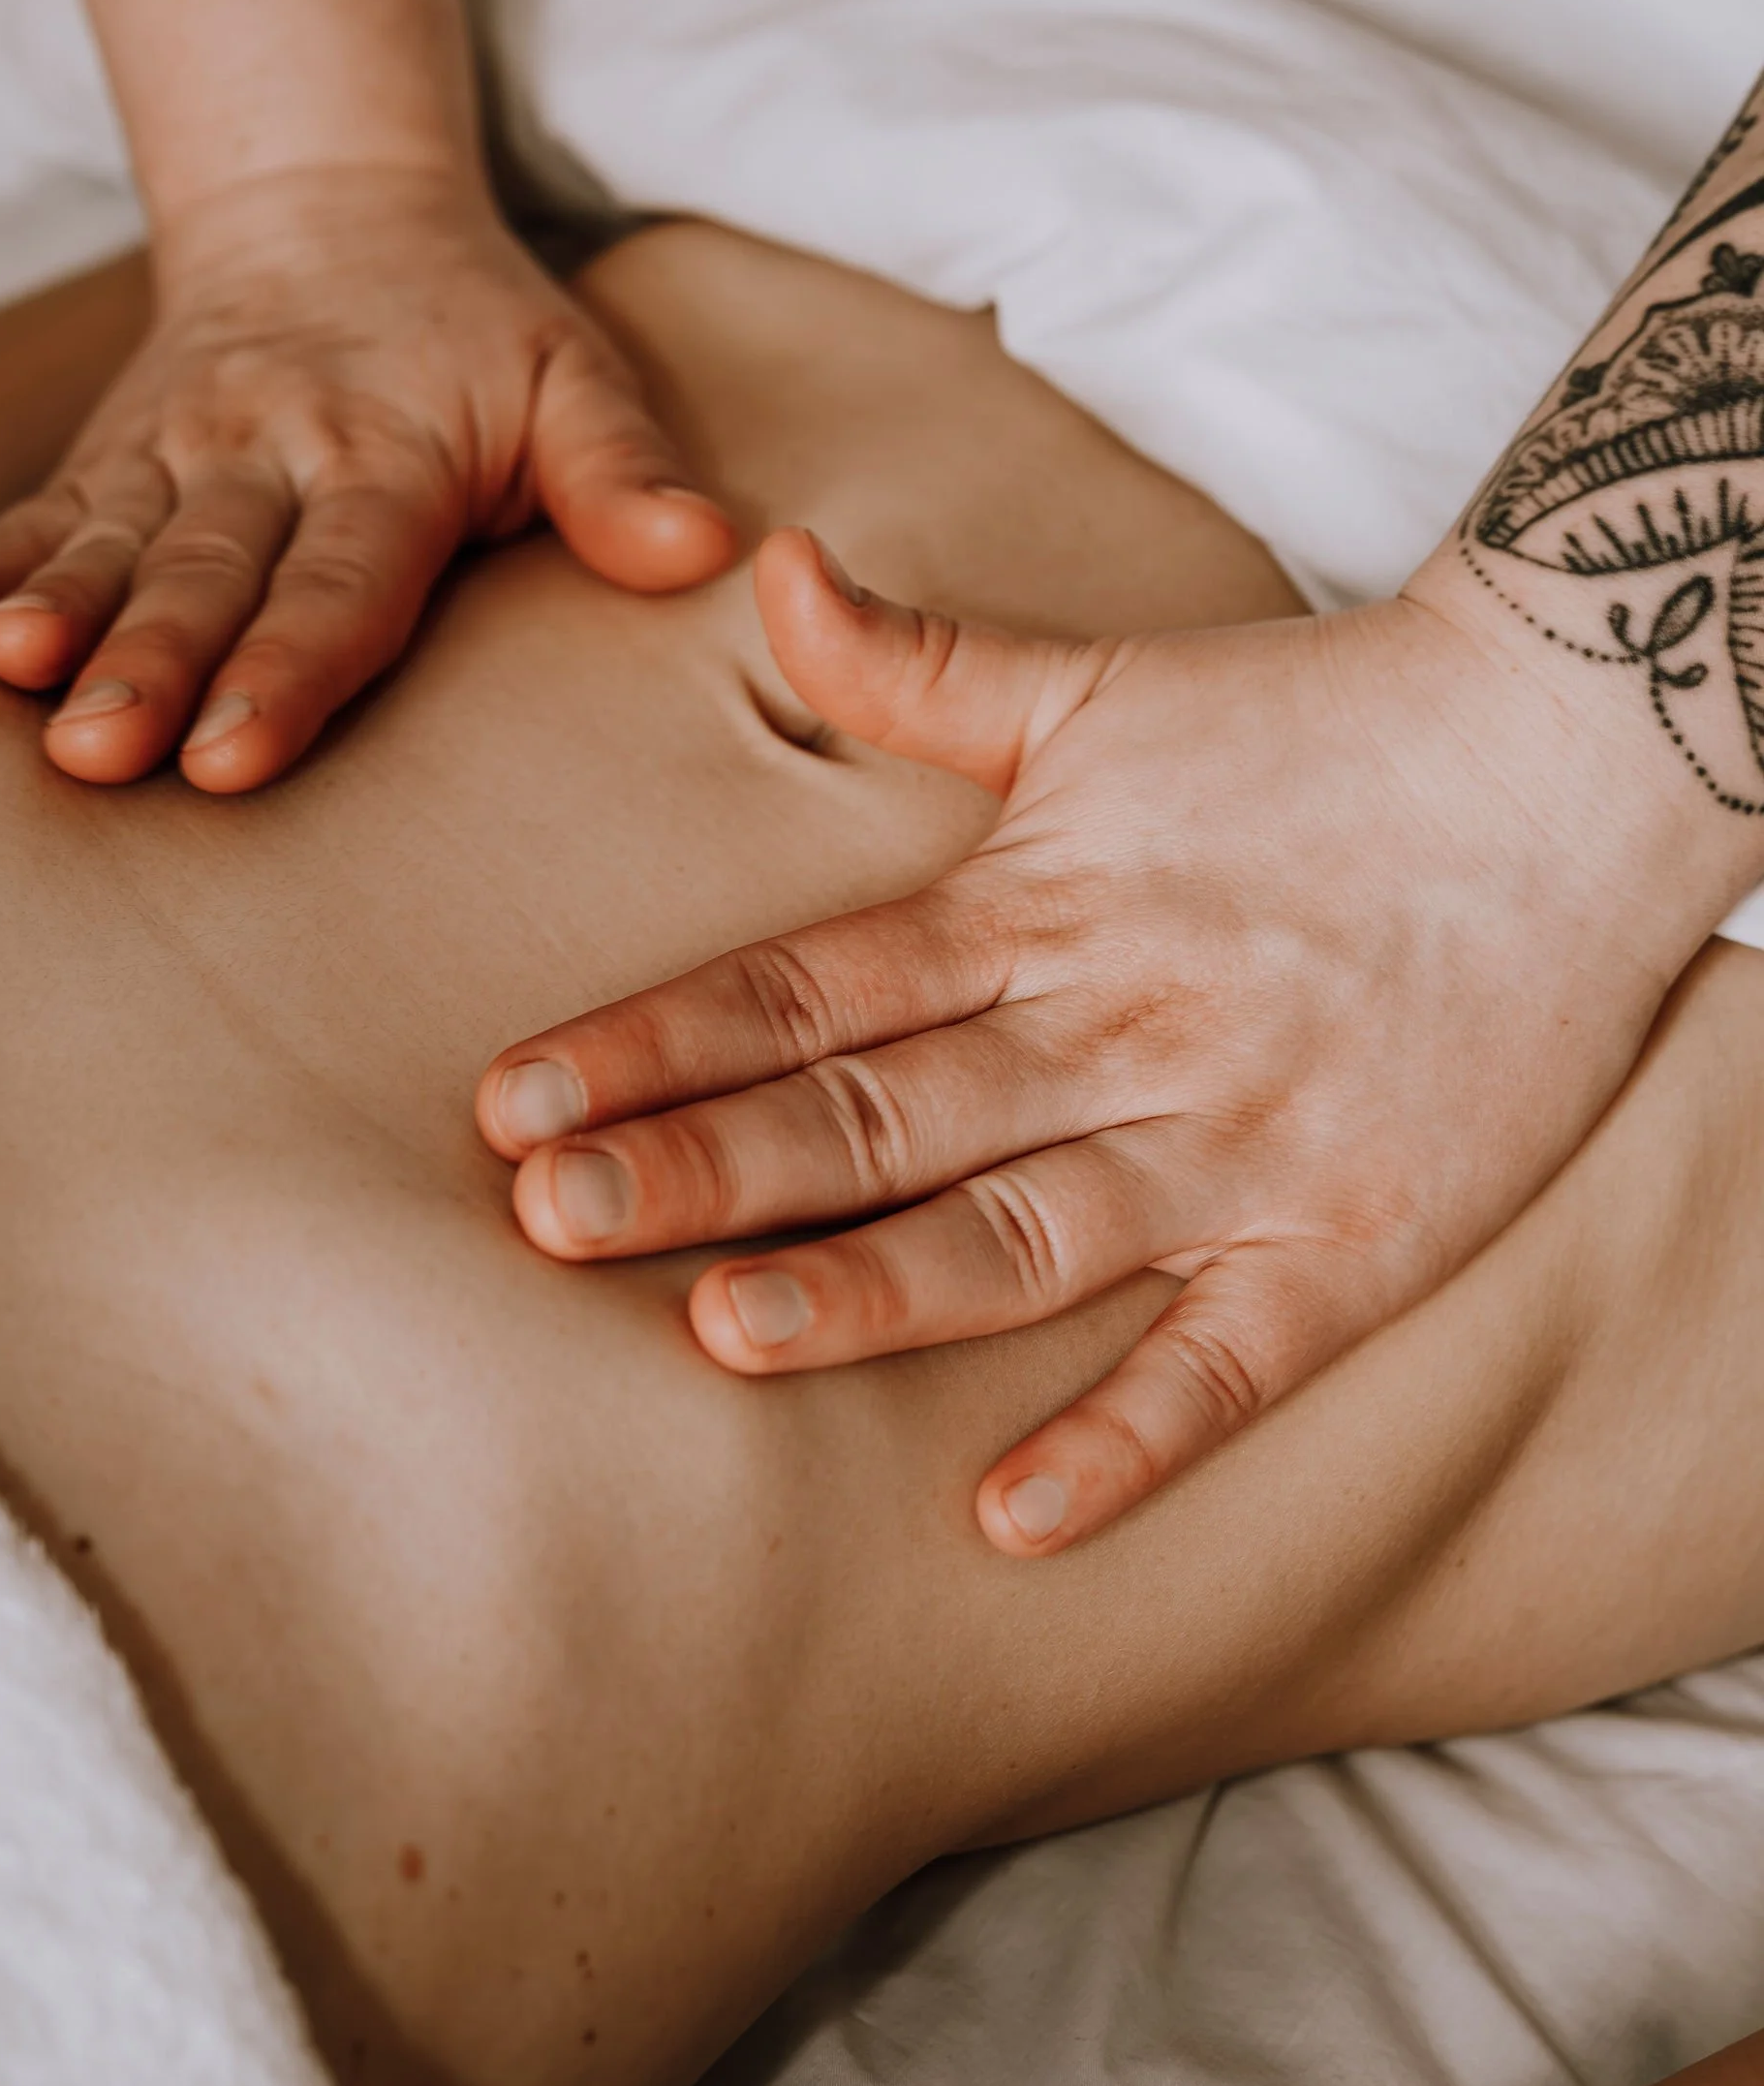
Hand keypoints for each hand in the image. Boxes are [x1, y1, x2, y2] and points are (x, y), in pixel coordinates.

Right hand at [0, 167, 734, 786]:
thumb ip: (623, 471)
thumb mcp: (576, 374)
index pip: (342, 576)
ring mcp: (174, 451)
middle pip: (207, 572)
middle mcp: (268, 450)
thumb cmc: (478, 332)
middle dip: (151, 663)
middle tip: (102, 751)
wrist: (330, 207)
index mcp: (391, 452)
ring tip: (6, 681)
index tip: (238, 751)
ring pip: (109, 546)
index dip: (289, 666)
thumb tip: (699, 552)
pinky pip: (32, 512)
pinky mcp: (107, 456)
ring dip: (52, 613)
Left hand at [477, 527, 1749, 1553]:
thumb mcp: (1095, 680)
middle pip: (878, 1109)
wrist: (1573, 753)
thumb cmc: (1316, 722)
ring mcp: (1232, 1136)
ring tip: (721, 1333)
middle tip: (544, 1219)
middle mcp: (1115, 1024)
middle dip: (705, 1166)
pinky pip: (1228, 1357)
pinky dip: (1130, 1438)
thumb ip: (914, 661)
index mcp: (1036, 902)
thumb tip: (768, 568)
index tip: (511, 1099)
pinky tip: (1013, 1517)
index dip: (654, 1040)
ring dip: (872, 1287)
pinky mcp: (1350, 1234)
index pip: (806, 984)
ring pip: (1021, 1232)